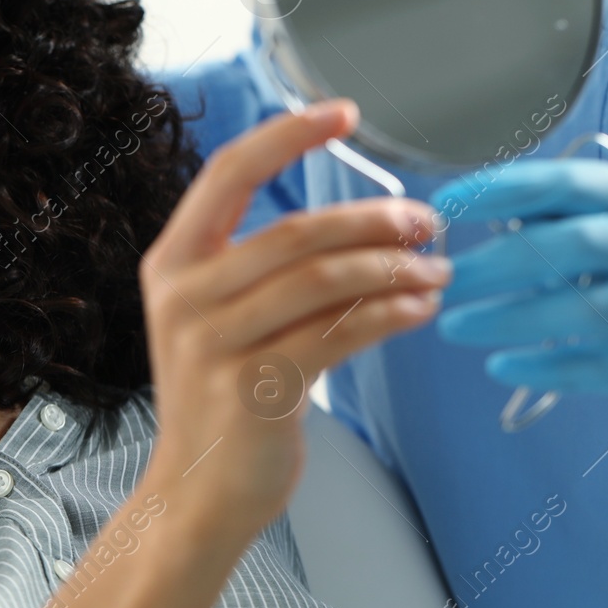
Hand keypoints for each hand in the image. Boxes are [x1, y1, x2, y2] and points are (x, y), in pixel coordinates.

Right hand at [140, 98, 448, 532]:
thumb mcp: (220, 318)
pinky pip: (336, 336)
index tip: (344, 113)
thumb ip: (266, 268)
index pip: (228, 172)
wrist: (195, 493)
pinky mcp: (251, 389)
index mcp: (172, 262)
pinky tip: (418, 312)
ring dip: (392, 270)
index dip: (288, 134)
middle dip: (372, 220)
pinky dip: (388, 317)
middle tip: (424, 222)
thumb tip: (370, 224)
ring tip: (434, 272)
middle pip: (295, 231)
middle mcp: (184, 296)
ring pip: (321, 281)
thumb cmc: (221, 400)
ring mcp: (212, 344)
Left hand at [430, 159, 607, 415]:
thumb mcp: (605, 220)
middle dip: (499, 263)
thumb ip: (548, 214)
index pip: (567, 183)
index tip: (446, 203)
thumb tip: (463, 210)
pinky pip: (599, 365)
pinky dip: (544, 368)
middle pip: (577, 246)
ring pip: (590, 311)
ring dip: (512, 319)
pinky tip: (499, 364)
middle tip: (444, 276)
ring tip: (455, 325)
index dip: (503, 191)